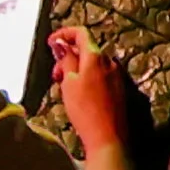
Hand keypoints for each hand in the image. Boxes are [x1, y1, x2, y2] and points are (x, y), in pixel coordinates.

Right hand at [52, 27, 140, 166]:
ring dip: (76, 69)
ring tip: (64, 87)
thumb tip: (61, 43)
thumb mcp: (69, 83)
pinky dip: (86, 77)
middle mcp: (110, 61)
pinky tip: (78, 94)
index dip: (64, 34)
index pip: (81, 33)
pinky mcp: (118, 88)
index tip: (50, 43)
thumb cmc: (85, 109)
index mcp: (96, 56)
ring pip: (92, 63)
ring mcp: (116, 75)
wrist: (108, 136)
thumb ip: (66, 60)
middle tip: (55, 75)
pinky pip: (100, 75)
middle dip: (68, 56)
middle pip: (86, 49)